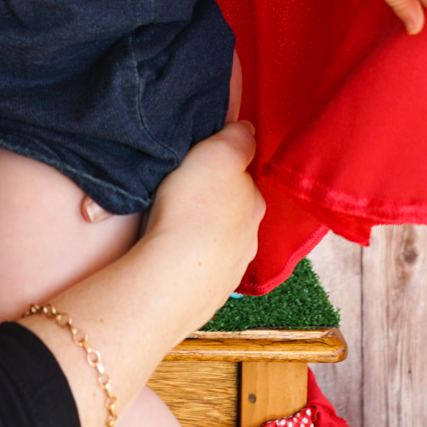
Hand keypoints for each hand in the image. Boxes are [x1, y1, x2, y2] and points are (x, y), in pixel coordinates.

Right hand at [143, 123, 265, 331]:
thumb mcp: (218, 153)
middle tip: (183, 195)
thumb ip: (238, 138)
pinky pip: (201, 269)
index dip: (223, 169)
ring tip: (172, 226)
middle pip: (233, 212)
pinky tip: (172, 256)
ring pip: (220, 243)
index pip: (244, 178)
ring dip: (202, 235)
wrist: (172, 274)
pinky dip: (191, 261)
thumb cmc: (194, 207)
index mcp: (254, 202)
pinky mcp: (208, 294)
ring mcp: (231, 269)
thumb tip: (247, 132)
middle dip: (214, 204)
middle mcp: (250, 238)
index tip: (200, 166)